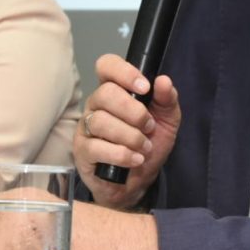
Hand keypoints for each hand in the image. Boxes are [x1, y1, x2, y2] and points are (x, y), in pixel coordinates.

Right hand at [73, 54, 180, 209]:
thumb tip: (163, 81)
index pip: (107, 66)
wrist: (137, 184)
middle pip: (106, 93)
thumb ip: (167, 100)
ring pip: (101, 121)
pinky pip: (97, 147)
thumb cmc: (147, 147)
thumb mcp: (166, 122)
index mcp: (115, 91)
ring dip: (130, 137)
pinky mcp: (82, 151)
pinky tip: (135, 160)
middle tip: (149, 127)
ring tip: (144, 148)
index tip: (144, 88)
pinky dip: (121, 154)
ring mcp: (86, 128)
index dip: (124, 72)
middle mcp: (96, 105)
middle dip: (134, 112)